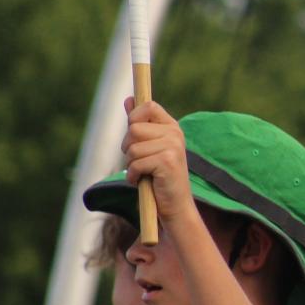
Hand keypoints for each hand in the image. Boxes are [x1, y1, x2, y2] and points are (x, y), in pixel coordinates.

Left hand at [122, 98, 193, 221]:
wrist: (175, 205)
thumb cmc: (159, 176)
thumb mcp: (149, 146)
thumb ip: (139, 123)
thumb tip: (129, 99)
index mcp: (172, 127)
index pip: (148, 106)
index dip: (134, 118)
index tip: (135, 136)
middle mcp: (175, 134)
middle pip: (134, 128)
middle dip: (128, 147)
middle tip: (139, 161)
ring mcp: (173, 147)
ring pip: (132, 147)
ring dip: (131, 164)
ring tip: (143, 173)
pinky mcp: (167, 161)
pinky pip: (136, 163)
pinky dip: (133, 176)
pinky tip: (142, 181)